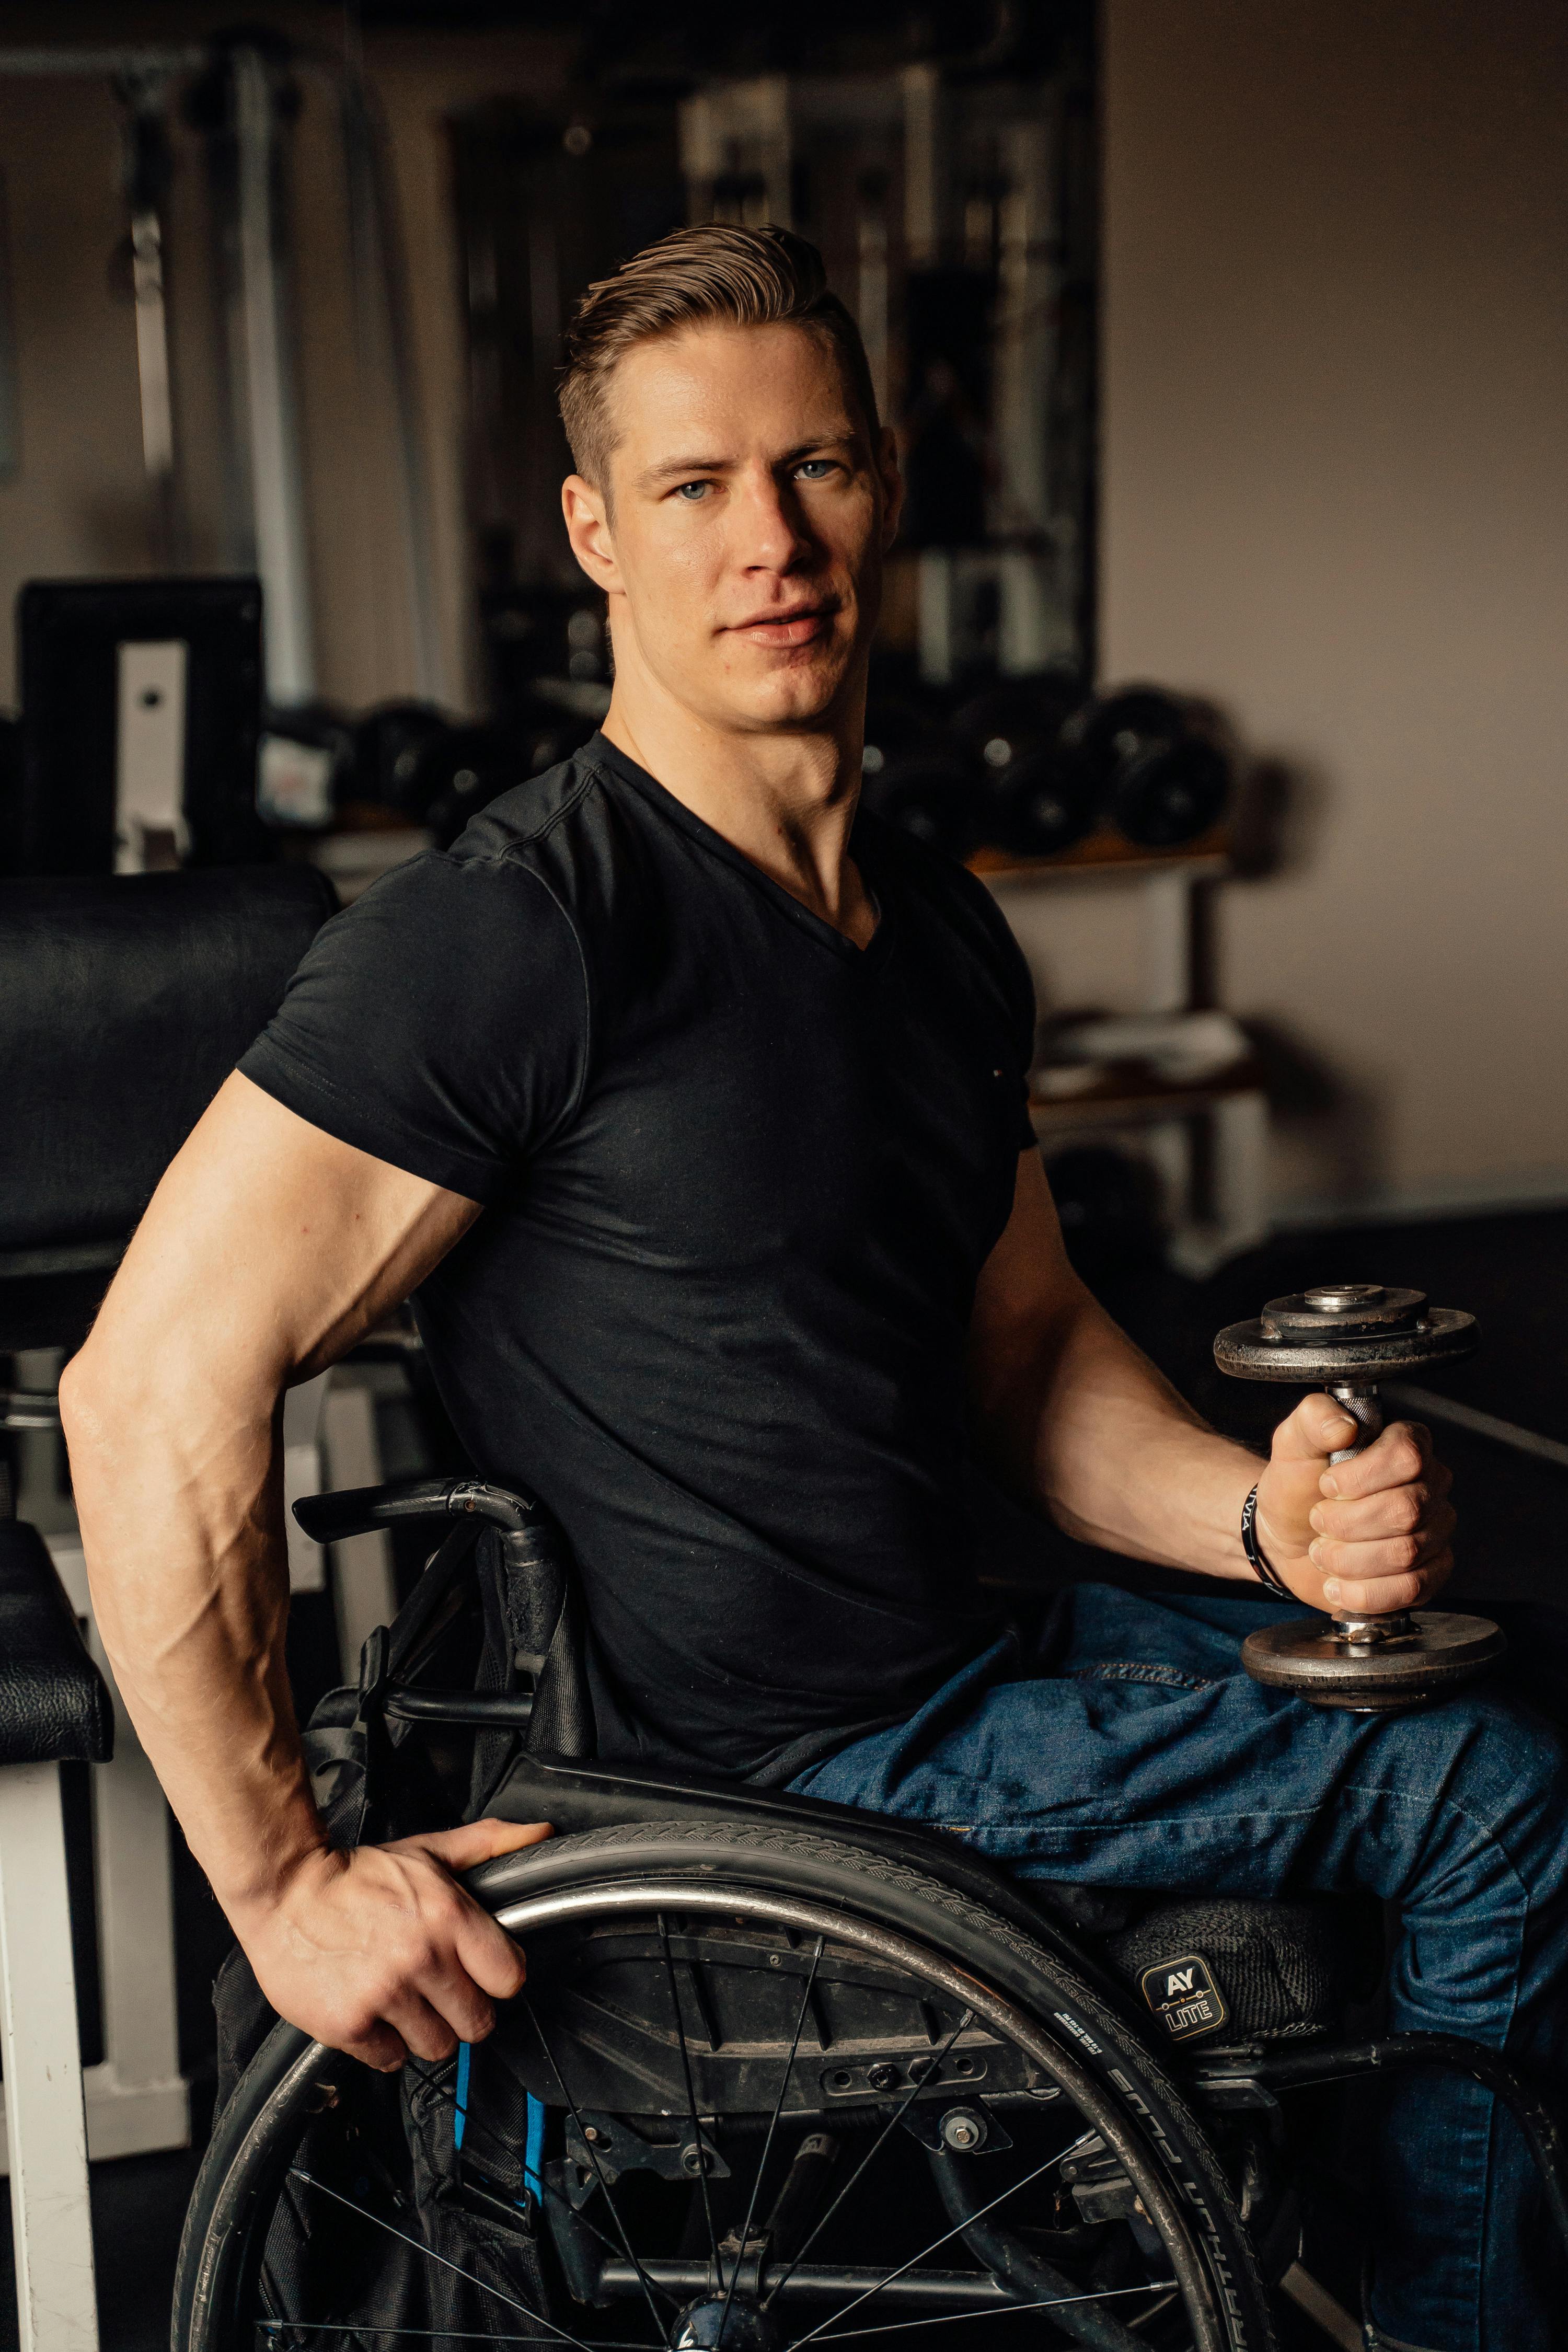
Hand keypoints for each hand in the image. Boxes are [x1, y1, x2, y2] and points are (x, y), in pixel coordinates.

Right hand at [232, 1817, 552, 2070]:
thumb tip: (542, 1834)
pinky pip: (390, 2060)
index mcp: (448, 1917)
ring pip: (437, 2047)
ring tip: (402, 1998)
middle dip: (463, 2010)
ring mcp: (384, 1994)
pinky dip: (383, 2044)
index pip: (510, 1978)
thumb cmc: (360, 1876)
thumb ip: (490, 1845)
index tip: (481, 1973)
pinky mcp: (348, 2024)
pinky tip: (372, 2011)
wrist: (284, 1889)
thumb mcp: (430, 1852)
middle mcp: (421, 1958)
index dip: (498, 1978)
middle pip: (478, 2024)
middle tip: (438, 1989)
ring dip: (423, 2030)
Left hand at [1252, 1394, 1454, 1615]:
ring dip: (1348, 1558)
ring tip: (1323, 1552)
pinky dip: (1364, 1592)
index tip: (1327, 1484)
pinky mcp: (1429, 1575)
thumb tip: (1344, 1426)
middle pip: (1406, 1510)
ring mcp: (1435, 1533)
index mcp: (1408, 1445)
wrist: (1287, 1538)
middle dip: (1347, 1522)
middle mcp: (1431, 1486)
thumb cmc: (1297, 1486)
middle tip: (1319, 1521)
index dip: (1361, 1477)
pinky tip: (1338, 1583)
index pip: (1407, 1457)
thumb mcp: (1293, 1443)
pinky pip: (1411, 1589)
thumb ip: (1314, 1419)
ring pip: (1406, 1552)